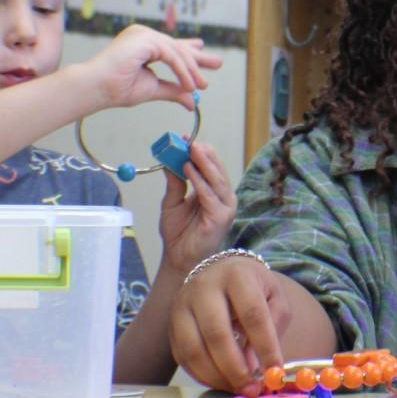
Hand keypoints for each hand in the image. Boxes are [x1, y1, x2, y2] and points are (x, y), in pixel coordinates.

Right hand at [92, 25, 221, 110]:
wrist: (96, 89)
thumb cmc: (117, 89)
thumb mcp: (153, 89)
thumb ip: (173, 90)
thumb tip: (192, 101)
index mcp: (142, 44)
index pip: (171, 47)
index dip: (190, 52)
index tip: (205, 58)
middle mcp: (143, 35)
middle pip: (177, 46)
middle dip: (198, 58)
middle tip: (217, 64)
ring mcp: (143, 34)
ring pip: (176, 52)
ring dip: (191, 70)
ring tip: (201, 86)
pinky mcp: (144, 39)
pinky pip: (171, 55)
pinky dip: (182, 71)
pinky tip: (190, 85)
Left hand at [158, 141, 235, 275]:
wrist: (177, 258)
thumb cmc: (178, 232)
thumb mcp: (172, 202)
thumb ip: (175, 182)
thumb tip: (170, 160)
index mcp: (215, 193)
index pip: (212, 167)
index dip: (201, 152)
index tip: (185, 138)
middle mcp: (224, 198)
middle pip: (217, 170)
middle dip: (204, 154)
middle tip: (190, 140)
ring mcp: (225, 208)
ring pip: (217, 180)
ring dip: (204, 163)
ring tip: (191, 149)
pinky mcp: (221, 219)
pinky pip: (210, 196)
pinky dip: (200, 181)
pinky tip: (189, 169)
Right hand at [169, 256, 291, 392]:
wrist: (219, 272)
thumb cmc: (252, 287)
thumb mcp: (273, 297)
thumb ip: (274, 326)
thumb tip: (263, 367)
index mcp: (237, 276)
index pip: (252, 314)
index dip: (265, 346)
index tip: (275, 371)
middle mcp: (204, 287)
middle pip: (217, 333)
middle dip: (236, 368)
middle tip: (252, 388)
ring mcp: (182, 306)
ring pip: (193, 349)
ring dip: (217, 377)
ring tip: (238, 388)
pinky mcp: (171, 326)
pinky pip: (183, 358)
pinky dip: (202, 376)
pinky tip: (221, 382)